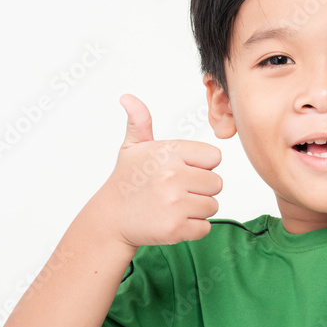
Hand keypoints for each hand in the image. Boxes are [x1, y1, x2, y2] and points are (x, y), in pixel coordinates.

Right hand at [99, 94, 222, 247]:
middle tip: (175, 192)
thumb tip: (128, 98)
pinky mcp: (176, 228)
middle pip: (216, 183)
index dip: (201, 166)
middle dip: (200, 189)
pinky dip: (192, 228)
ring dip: (196, 209)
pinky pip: (204, 227)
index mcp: (169, 152)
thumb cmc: (126, 181)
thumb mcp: (132, 147)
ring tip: (172, 206)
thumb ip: (140, 121)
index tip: (182, 171)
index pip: (214, 157)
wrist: (110, 219)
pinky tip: (172, 221)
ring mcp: (175, 203)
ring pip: (212, 206)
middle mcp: (173, 176)